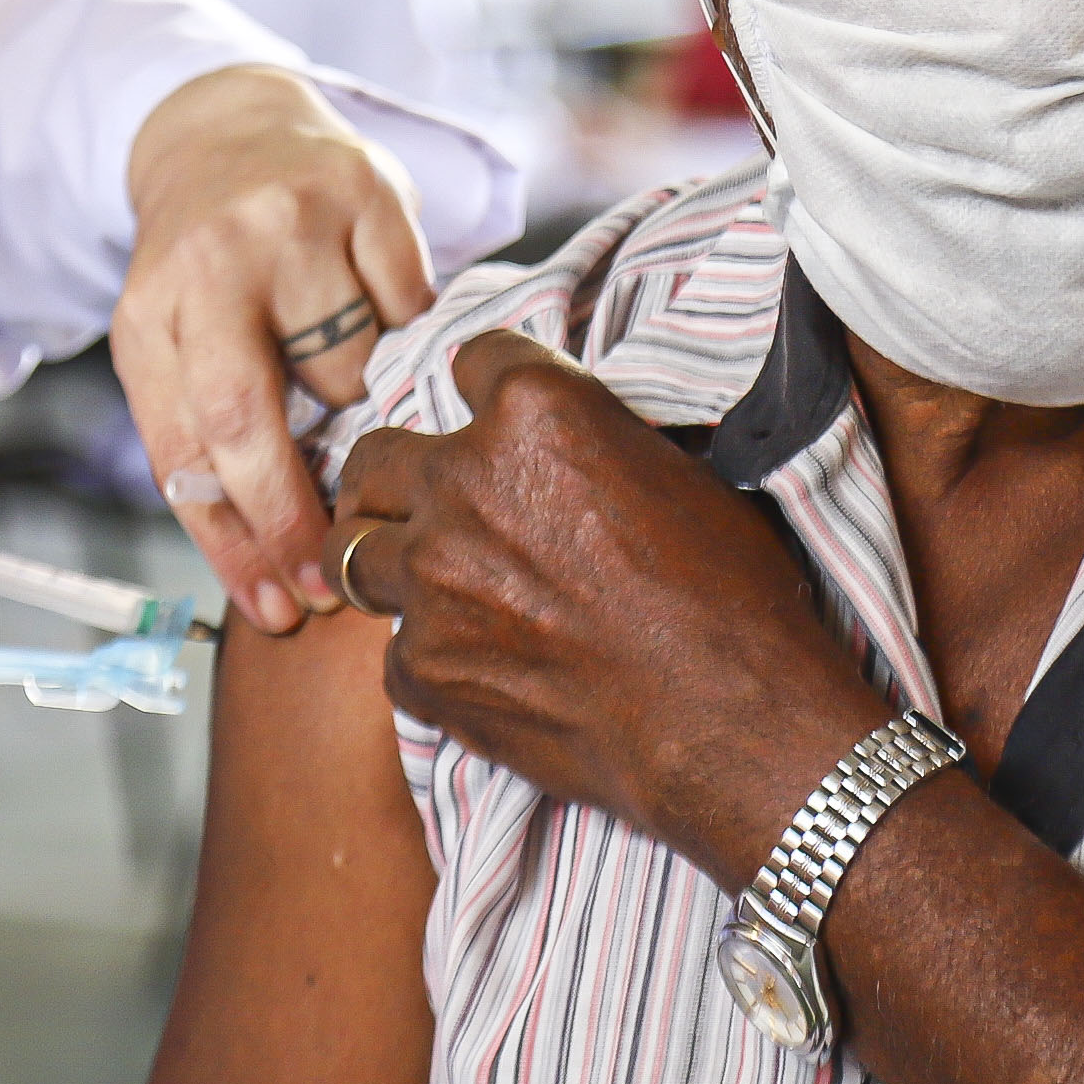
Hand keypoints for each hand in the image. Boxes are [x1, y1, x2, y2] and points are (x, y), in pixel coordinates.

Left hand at [115, 65, 439, 635]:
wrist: (230, 132)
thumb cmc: (202, 274)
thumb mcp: (171, 350)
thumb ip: (204, 448)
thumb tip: (267, 579)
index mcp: (151, 311)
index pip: (192, 450)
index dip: (238, 541)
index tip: (281, 609)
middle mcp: (211, 260)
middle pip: (252, 417)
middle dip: (295, 514)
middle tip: (333, 579)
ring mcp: (292, 220)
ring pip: (351, 368)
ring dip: (355, 402)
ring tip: (339, 378)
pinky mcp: (368, 190)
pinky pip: (410, 306)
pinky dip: (401, 331)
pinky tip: (375, 318)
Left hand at [331, 331, 884, 884]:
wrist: (730, 722)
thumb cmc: (729, 599)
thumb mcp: (680, 475)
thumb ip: (593, 445)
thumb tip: (576, 452)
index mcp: (533, 414)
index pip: (472, 361)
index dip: (489, 390)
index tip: (495, 417)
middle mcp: (463, 483)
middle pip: (376, 457)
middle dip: (395, 478)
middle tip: (421, 505)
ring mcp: (430, 580)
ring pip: (354, 551)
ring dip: (391, 563)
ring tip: (432, 586)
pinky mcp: (422, 668)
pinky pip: (396, 653)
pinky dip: (431, 659)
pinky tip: (483, 671)